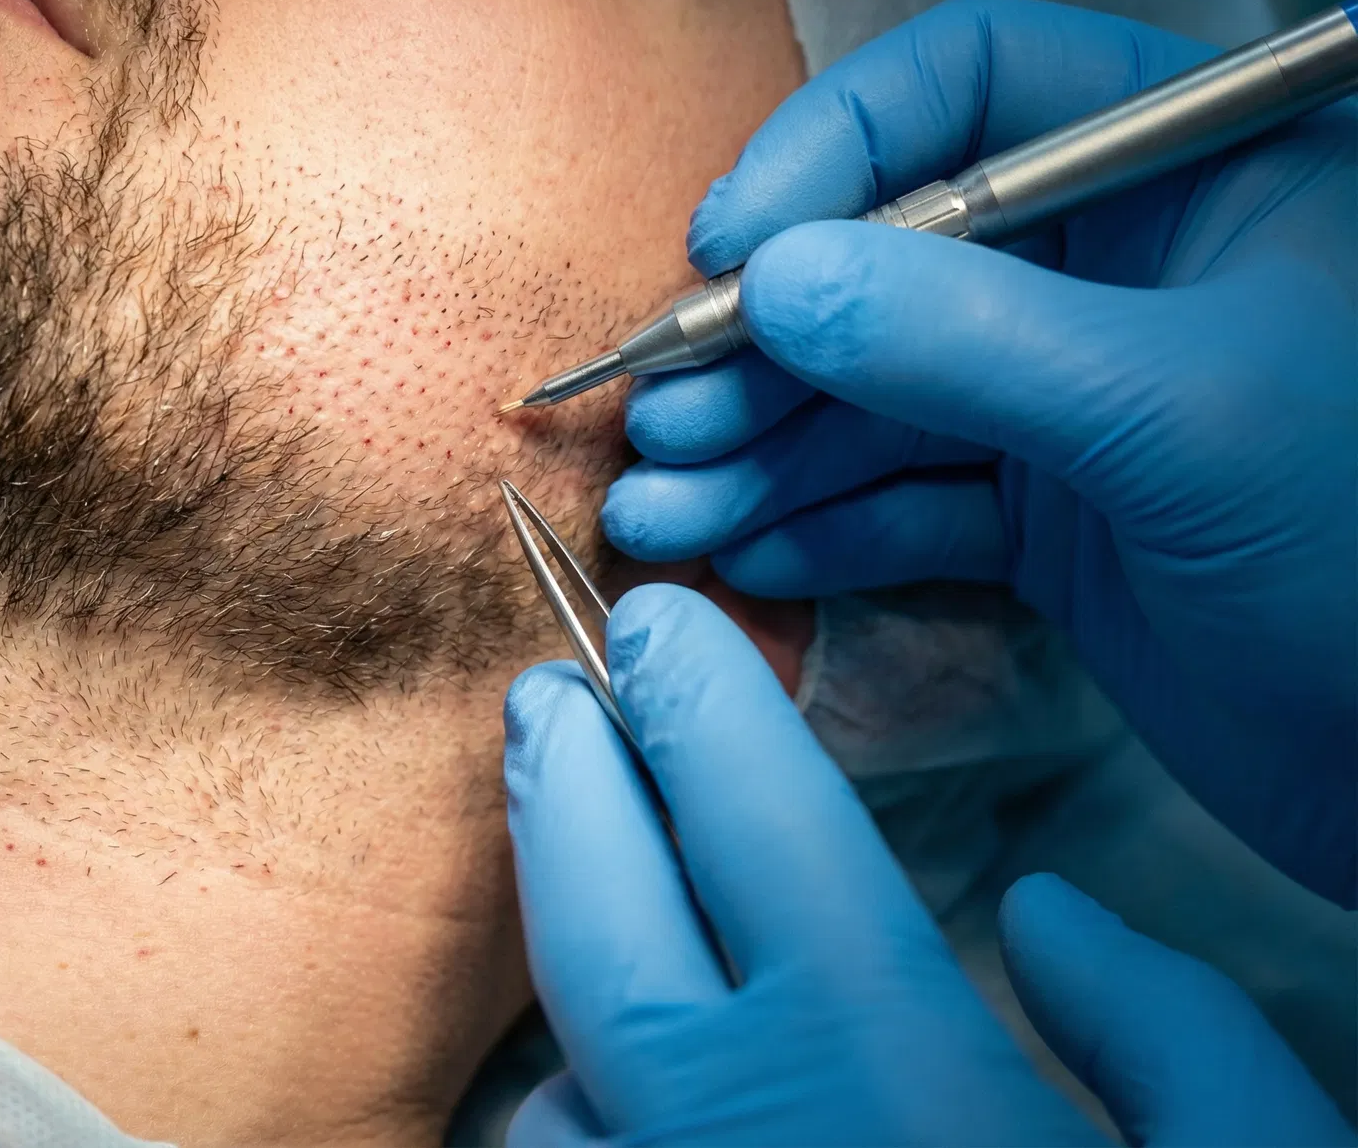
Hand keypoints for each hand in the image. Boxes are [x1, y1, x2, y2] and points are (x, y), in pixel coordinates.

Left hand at [504, 584, 1355, 1145]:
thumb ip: (1182, 1035)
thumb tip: (1055, 918)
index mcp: (892, 1072)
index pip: (756, 818)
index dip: (700, 701)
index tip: (659, 628)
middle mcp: (739, 1141)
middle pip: (595, 918)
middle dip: (559, 785)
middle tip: (542, 696)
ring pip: (556, 1079)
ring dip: (564, 964)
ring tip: (577, 875)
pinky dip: (585, 1127)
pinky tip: (624, 1096)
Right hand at [603, 0, 1356, 903]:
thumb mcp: (1180, 419)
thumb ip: (968, 337)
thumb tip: (770, 278)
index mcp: (1197, 165)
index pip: (975, 81)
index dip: (833, 144)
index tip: (727, 247)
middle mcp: (1123, 261)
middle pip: (894, 251)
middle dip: (767, 341)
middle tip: (661, 413)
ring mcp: (1080, 389)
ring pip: (884, 389)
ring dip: (766, 450)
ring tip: (664, 509)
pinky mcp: (1056, 510)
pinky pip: (912, 495)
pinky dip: (826, 527)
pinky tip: (749, 558)